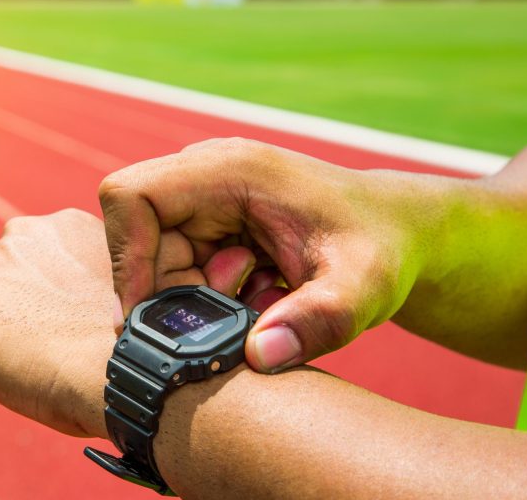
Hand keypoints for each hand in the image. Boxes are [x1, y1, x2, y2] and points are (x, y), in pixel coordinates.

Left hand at [0, 209, 113, 437]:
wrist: (129, 362)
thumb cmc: (138, 341)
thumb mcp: (123, 291)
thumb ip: (89, 283)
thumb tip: (76, 308)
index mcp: (63, 227)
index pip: (37, 270)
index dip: (53, 310)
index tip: (72, 335)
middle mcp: (19, 235)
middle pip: (4, 291)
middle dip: (21, 320)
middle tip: (54, 356)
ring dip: (1, 347)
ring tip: (40, 372)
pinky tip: (23, 385)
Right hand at [99, 137, 439, 372]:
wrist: (397, 232)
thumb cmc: (381, 247)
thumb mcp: (362, 289)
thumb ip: (318, 321)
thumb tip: (258, 357)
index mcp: (228, 169)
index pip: (132, 197)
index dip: (128, 256)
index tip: (154, 314)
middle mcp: (205, 174)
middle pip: (139, 239)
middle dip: (176, 291)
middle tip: (237, 313)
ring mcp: (203, 197)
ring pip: (156, 259)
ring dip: (198, 297)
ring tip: (262, 299)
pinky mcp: (206, 221)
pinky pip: (177, 267)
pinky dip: (209, 295)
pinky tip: (259, 295)